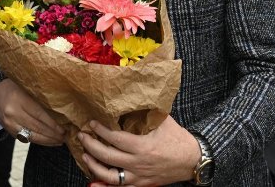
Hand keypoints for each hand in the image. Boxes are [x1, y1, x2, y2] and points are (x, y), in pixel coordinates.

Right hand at [0, 79, 64, 145]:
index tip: (64, 127)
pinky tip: (49, 141)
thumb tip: (60, 110)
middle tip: (65, 135)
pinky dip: (40, 141)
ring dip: (48, 140)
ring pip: (32, 136)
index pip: (39, 114)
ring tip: (60, 140)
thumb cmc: (15, 88)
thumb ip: (39, 97)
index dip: (52, 123)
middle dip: (53, 133)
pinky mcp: (10, 132)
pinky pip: (27, 139)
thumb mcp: (26, 87)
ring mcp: (10, 124)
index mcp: (18, 99)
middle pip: (37, 127)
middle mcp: (12, 113)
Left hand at [79, 116, 199, 186]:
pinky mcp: (141, 184)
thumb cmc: (177, 138)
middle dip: (91, 145)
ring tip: (85, 155)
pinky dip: (105, 186)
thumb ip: (144, 111)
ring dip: (94, 166)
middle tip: (82, 136)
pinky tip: (94, 182)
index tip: (92, 123)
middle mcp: (139, 163)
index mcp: (143, 147)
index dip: (100, 131)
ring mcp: (139, 177)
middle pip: (107, 157)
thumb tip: (128, 97)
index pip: (115, 139)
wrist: (192, 159)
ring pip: (110, 176)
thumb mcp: (162, 120)